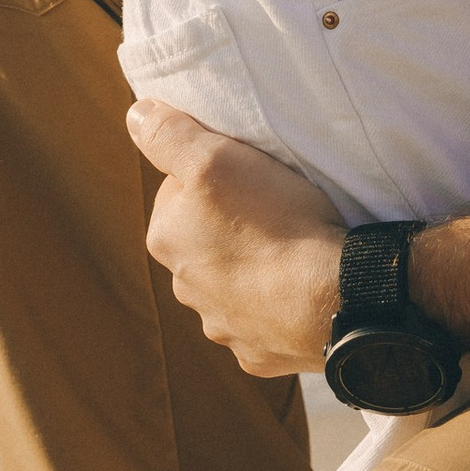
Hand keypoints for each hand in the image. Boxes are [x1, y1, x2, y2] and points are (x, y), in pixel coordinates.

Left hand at [128, 99, 345, 376]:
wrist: (332, 301)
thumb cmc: (274, 222)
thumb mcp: (216, 158)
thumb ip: (169, 135)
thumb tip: (137, 115)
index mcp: (166, 239)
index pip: (179, 193)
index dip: (214, 176)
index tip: (248, 173)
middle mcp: (185, 288)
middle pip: (205, 239)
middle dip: (231, 225)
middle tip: (275, 208)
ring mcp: (223, 326)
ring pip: (233, 284)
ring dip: (253, 268)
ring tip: (293, 249)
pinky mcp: (259, 354)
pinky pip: (265, 321)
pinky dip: (278, 306)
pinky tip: (301, 290)